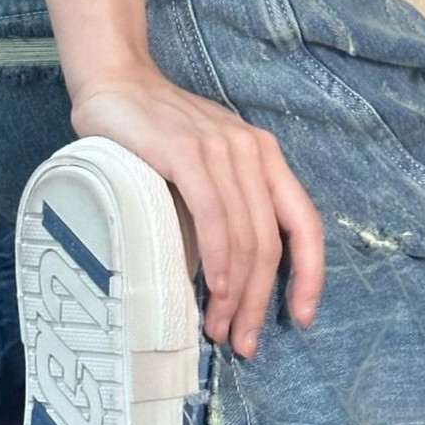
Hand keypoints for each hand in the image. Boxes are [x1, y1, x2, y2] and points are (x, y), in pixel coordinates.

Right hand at [69, 64, 324, 357]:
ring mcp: (221, 150)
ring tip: (221, 328)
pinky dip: (220, 258)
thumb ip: (224, 200)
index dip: (310, 276)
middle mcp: (252, 152)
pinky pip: (214, 216)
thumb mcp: (205, 162)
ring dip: (236, 293)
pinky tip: (216, 289)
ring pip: (245, 237)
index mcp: (264, 157)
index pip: (305, 224)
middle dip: (260, 302)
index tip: (300, 319)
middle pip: (271, 243)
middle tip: (243, 341)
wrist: (115, 83)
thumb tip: (230, 271)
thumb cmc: (154, 131)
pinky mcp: (186, 153)